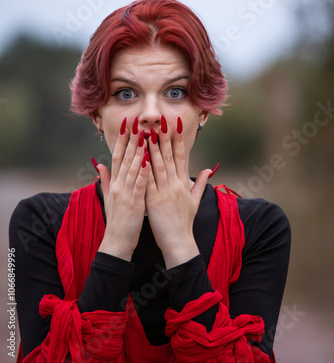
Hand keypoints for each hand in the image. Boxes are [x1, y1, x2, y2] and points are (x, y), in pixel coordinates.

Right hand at [97, 118, 149, 261]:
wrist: (116, 242)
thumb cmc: (116, 220)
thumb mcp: (108, 197)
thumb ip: (105, 179)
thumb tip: (100, 163)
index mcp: (115, 183)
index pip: (117, 156)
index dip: (121, 140)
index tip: (127, 125)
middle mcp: (118, 185)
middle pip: (124, 158)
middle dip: (130, 139)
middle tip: (136, 122)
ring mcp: (125, 194)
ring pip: (131, 168)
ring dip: (137, 151)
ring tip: (144, 135)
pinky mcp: (133, 204)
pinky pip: (138, 186)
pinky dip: (142, 173)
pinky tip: (147, 161)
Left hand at [145, 116, 212, 268]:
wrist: (179, 242)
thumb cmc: (185, 222)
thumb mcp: (195, 201)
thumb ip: (200, 183)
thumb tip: (208, 170)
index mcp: (183, 183)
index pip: (181, 156)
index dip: (178, 140)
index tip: (176, 124)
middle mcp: (175, 185)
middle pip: (170, 157)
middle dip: (166, 137)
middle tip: (162, 121)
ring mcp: (164, 192)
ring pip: (158, 166)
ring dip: (154, 148)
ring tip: (150, 132)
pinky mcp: (154, 201)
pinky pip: (148, 181)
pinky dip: (144, 168)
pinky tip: (140, 157)